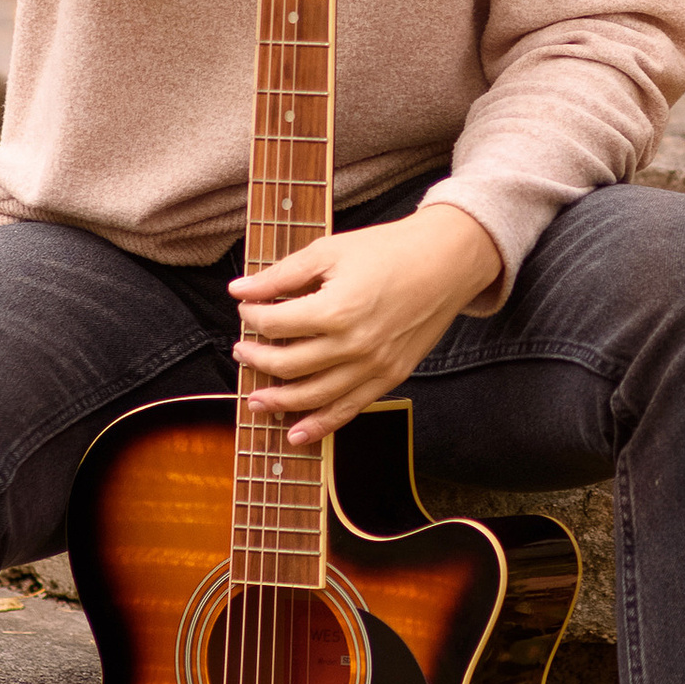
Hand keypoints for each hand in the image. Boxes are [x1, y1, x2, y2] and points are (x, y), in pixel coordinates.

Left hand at [229, 204, 500, 443]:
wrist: (444, 261)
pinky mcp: (390, 377)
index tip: (246, 307)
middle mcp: (353, 345)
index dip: (252, 316)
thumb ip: (282, 274)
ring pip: (313, 396)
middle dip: (256, 359)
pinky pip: (349, 409)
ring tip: (255, 399)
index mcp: (335, 310)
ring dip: (278, 401)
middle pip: (287, 364)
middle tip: (241, 350)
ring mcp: (373, 366)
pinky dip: (320, 426)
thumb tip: (239, 290)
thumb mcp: (330, 250)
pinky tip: (296, 434)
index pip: (275, 324)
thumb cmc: (387, 250)